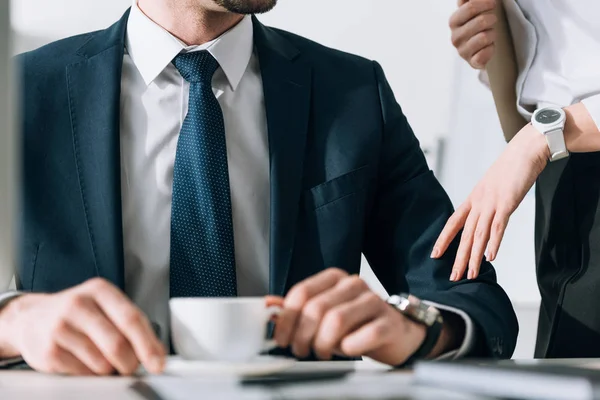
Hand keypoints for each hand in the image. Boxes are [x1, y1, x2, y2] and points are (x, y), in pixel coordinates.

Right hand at [0, 278, 165, 375]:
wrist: (31, 318)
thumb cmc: (78, 314)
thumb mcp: (105, 306)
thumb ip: (131, 325)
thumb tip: (157, 354)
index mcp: (100, 290)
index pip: (131, 319)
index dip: (148, 345)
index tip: (158, 363)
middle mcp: (78, 304)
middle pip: (117, 344)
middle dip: (130, 363)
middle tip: (131, 367)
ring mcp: (61, 327)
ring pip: (101, 363)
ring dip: (110, 370)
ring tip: (103, 360)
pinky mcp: (49, 351)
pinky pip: (83, 373)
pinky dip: (91, 375)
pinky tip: (84, 362)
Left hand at [272, 268, 432, 365]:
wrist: (398, 333)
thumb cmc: (358, 323)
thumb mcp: (325, 313)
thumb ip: (299, 309)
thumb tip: (270, 306)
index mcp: (334, 278)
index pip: (301, 292)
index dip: (286, 319)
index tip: (282, 338)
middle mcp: (353, 284)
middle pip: (316, 308)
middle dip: (302, 335)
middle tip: (302, 350)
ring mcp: (373, 301)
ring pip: (336, 321)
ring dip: (323, 343)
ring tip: (323, 353)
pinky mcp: (388, 322)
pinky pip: (364, 336)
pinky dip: (350, 348)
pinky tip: (348, 351)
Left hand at [432, 124, 549, 280]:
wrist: (525, 150)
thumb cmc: (511, 168)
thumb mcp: (493, 186)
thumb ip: (487, 202)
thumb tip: (485, 217)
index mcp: (473, 199)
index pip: (453, 222)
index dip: (443, 239)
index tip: (434, 254)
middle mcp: (479, 202)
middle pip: (465, 235)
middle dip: (458, 258)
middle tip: (452, 277)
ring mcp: (492, 203)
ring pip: (478, 235)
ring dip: (473, 257)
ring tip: (469, 275)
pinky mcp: (507, 203)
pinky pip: (498, 227)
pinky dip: (493, 243)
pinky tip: (490, 257)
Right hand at [450, 0, 497, 68]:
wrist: (480, 48)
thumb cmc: (477, 25)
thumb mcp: (471, 10)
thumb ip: (468, 1)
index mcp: (454, 21)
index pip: (470, 7)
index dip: (485, 3)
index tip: (493, 4)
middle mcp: (455, 37)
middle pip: (481, 21)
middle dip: (491, 19)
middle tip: (492, 21)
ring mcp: (463, 51)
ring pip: (485, 36)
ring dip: (492, 33)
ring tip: (490, 34)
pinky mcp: (472, 63)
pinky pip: (485, 54)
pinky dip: (491, 49)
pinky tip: (488, 47)